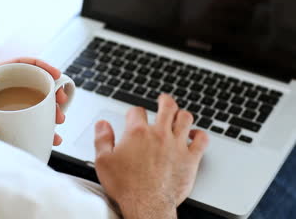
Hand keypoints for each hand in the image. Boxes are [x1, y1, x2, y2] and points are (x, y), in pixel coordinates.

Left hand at [0, 57, 68, 145]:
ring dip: (51, 109)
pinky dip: (44, 125)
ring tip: (58, 122)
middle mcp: (1, 85)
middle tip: (61, 105)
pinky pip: (32, 116)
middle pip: (33, 80)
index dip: (42, 65)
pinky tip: (52, 136)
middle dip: (52, 91)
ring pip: (36, 99)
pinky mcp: (11, 115)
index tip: (57, 75)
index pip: (21, 62)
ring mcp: (7, 100)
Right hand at [94, 94, 208, 217]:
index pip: (137, 111)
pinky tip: (195, 135)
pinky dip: (200, 134)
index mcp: (137, 133)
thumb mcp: (103, 161)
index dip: (134, 112)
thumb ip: (102, 139)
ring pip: (185, 118)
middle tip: (164, 99)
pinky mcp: (190, 159)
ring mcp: (177, 145)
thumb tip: (102, 124)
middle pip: (167, 107)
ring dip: (182, 114)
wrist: (146, 205)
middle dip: (165, 100)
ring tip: (179, 114)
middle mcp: (159, 134)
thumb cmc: (126, 186)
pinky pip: (202, 140)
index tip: (134, 116)